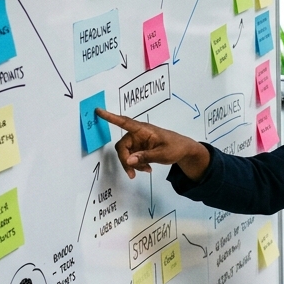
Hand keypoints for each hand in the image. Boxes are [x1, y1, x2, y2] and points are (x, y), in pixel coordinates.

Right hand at [95, 108, 209, 180]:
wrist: (184, 150)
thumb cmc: (175, 147)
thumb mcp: (162, 154)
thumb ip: (145, 157)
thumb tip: (128, 160)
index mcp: (143, 129)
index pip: (125, 122)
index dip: (110, 117)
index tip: (98, 110)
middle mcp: (138, 134)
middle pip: (122, 146)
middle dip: (125, 160)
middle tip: (132, 173)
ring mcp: (138, 141)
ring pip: (126, 154)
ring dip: (133, 164)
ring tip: (146, 171)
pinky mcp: (139, 148)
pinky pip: (131, 157)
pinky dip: (137, 164)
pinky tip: (147, 169)